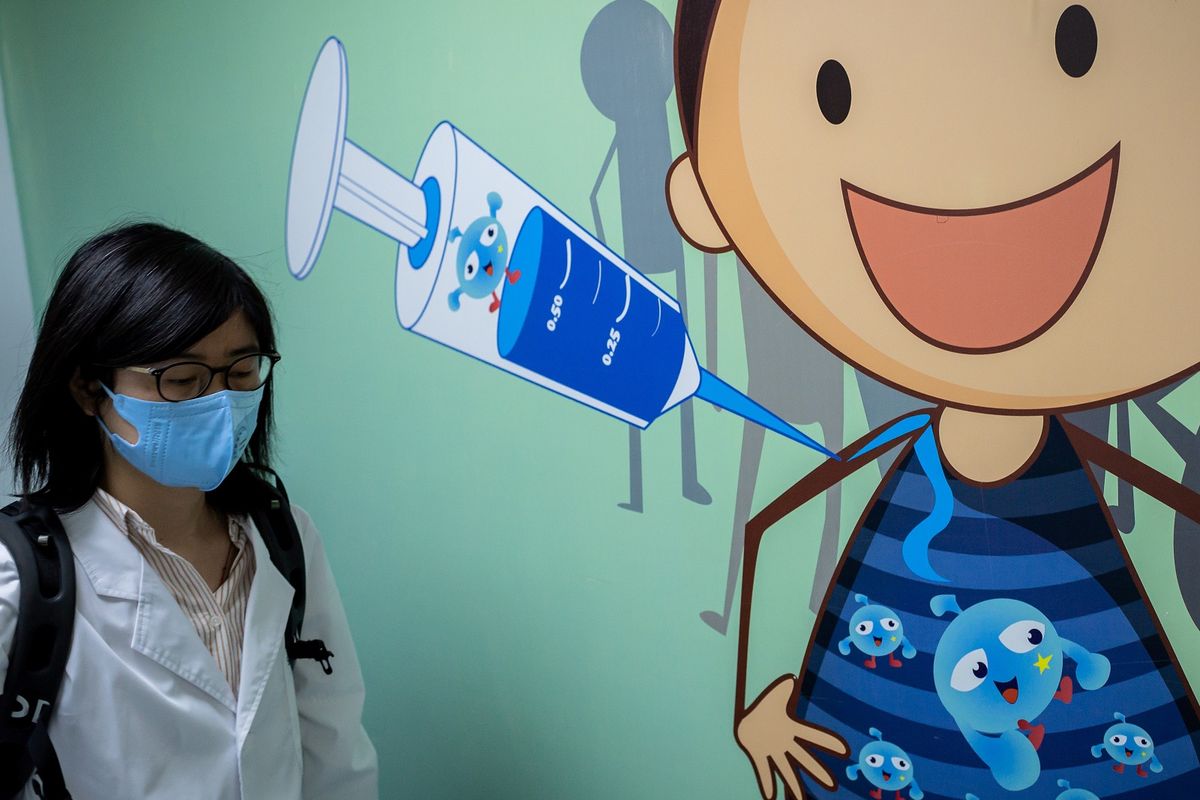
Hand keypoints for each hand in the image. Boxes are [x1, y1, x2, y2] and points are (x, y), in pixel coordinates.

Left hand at [736, 675, 848, 798]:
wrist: (744, 716)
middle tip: (832, 785)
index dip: (828, 742)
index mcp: (790, 727)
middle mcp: (784, 742)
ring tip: (802, 799)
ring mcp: (772, 749)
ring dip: (794, 784)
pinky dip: (767, 782)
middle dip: (817, 771)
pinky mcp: (758, 754)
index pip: (812, 735)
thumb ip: (783, 690)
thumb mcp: (774, 696)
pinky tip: (772, 796)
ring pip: (786, 769)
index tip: (845, 750)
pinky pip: (764, 769)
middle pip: (803, 759)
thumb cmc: (763, 707)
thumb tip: (792, 679)